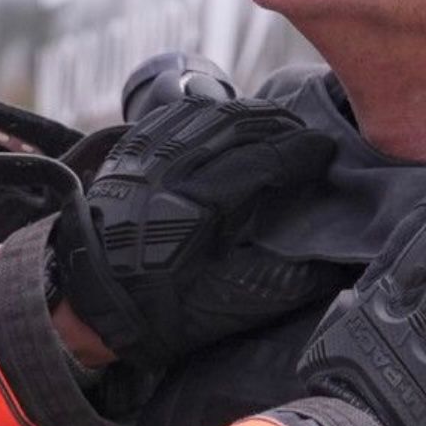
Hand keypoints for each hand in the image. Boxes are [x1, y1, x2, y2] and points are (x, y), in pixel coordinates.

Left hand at [39, 96, 343, 368]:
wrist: (89, 307)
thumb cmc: (160, 314)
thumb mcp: (226, 310)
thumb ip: (284, 285)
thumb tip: (336, 262)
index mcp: (192, 210)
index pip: (261, 161)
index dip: (300, 152)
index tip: (327, 152)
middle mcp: (165, 172)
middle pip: (236, 125)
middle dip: (280, 124)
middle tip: (310, 135)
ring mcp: (141, 157)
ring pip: (204, 113)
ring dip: (247, 114)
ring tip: (277, 124)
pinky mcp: (126, 153)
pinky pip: (172, 115)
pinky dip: (207, 111)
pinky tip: (228, 118)